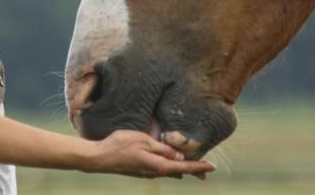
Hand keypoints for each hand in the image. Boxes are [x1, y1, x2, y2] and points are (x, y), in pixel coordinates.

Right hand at [81, 129, 215, 178]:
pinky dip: (172, 167)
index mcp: (158, 165)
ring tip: (195, 168)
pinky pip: (162, 170)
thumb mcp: (144, 141)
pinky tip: (174, 167)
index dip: (198, 166)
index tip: (213, 167)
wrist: (101, 158)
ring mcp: (148, 172)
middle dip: (194, 169)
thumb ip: (162, 149)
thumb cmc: (121, 145)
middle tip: (208, 169)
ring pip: (171, 171)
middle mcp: (155, 172)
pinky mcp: (141, 170)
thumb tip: (180, 155)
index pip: (184, 165)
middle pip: (179, 170)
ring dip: (184, 168)